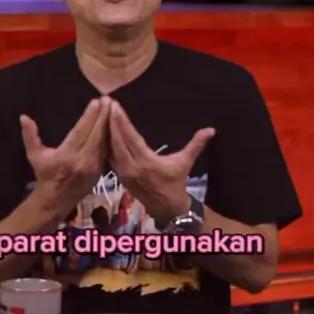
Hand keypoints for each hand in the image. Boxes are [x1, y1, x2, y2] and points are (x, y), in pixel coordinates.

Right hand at [20, 97, 109, 222]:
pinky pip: (106, 150)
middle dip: (103, 116)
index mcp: (67, 155)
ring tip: (111, 108)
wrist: (56, 200)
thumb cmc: (45, 174)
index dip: (90, 116)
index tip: (96, 102)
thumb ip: (30, 136)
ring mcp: (94, 167)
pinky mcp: (100, 171)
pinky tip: (112, 125)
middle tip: (108, 100)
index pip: (81, 131)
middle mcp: (83, 160)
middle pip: (96, 134)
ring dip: (108, 124)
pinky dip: (109, 137)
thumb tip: (24, 117)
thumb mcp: (35, 156)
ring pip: (104, 142)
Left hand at [109, 100, 214, 226]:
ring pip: (109, 149)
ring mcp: (123, 173)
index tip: (115, 106)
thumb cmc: (176, 183)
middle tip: (105, 104)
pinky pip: (109, 157)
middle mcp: (132, 167)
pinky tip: (102, 132)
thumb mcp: (185, 162)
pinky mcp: (119, 176)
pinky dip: (105, 144)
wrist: (167, 209)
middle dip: (110, 121)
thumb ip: (196, 144)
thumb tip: (211, 129)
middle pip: (116, 141)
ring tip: (102, 114)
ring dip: (106, 131)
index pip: (130, 138)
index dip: (122, 121)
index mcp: (147, 161)